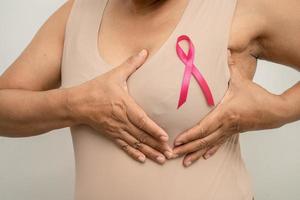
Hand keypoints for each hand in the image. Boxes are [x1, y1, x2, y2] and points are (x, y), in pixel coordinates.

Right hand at [66, 49, 172, 164]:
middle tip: (170, 154)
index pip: (142, 120)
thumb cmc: (96, 89)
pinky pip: (124, 146)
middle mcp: (121, 120)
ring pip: (135, 143)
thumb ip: (131, 64)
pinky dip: (133, 153)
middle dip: (157, 146)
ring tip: (161, 160)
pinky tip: (142, 159)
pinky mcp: (111, 134)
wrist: (76, 103)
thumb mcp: (114, 75)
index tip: (165, 138)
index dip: (154, 130)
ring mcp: (116, 129)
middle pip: (141, 135)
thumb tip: (144, 52)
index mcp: (124, 106)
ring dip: (149, 152)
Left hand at [172, 50, 285, 166]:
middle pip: (203, 140)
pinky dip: (208, 151)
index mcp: (225, 114)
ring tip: (183, 162)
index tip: (177, 141)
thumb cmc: (256, 96)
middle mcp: (225, 126)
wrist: (275, 111)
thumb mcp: (240, 80)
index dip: (190, 135)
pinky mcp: (232, 134)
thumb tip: (222, 50)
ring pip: (208, 146)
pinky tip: (202, 158)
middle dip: (186, 149)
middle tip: (171, 154)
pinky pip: (218, 145)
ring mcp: (228, 132)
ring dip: (194, 154)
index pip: (204, 127)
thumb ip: (229, 67)